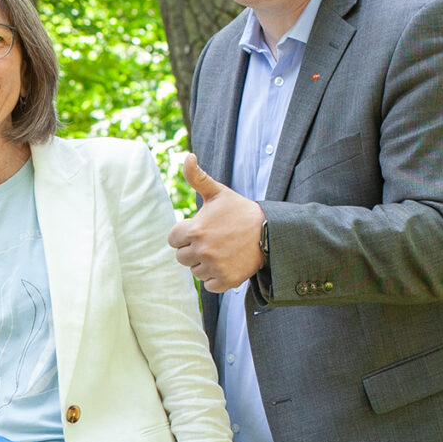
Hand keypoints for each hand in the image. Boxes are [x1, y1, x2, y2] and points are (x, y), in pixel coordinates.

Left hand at [167, 156, 266, 292]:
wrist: (269, 231)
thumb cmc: (239, 211)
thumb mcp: (218, 192)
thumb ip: (198, 177)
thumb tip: (188, 156)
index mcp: (194, 229)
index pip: (173, 240)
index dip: (186, 234)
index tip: (202, 229)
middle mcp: (202, 250)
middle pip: (182, 258)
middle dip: (194, 250)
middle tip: (214, 240)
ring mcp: (214, 266)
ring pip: (195, 271)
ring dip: (205, 264)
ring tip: (223, 250)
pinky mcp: (226, 280)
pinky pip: (209, 285)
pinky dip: (217, 278)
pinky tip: (228, 263)